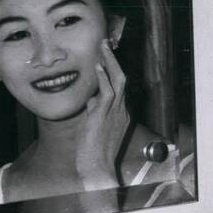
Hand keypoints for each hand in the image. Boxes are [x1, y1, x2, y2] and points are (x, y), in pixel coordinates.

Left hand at [75, 39, 131, 190]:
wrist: (97, 169)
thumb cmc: (93, 151)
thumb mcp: (94, 126)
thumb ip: (94, 111)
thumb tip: (90, 99)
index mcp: (120, 113)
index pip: (118, 86)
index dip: (111, 69)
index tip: (104, 56)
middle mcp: (122, 110)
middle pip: (121, 78)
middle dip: (113, 60)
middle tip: (105, 44)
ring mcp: (115, 113)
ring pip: (118, 81)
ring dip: (110, 62)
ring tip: (102, 47)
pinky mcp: (105, 117)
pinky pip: (108, 92)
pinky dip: (104, 78)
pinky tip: (98, 66)